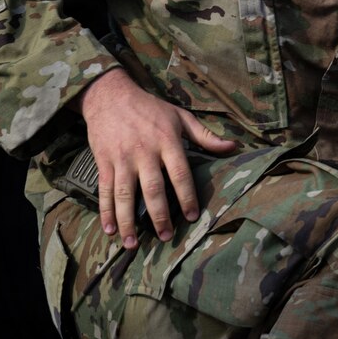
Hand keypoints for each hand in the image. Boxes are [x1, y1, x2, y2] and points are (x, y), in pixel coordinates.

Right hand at [78, 67, 236, 247]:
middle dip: (160, 216)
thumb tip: (233, 147)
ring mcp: (122, 158)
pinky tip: (109, 229)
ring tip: (133, 244)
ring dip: (128, 221)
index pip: (180, 174)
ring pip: (124, 194)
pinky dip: (106, 211)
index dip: (187, 196)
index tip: (193, 216)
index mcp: (167, 142)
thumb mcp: (180, 117)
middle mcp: (144, 152)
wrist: (109, 94)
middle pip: (153, 189)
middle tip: (166, 237)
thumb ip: (206, 136)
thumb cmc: (150, 108)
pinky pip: (105, 190)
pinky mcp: (104, 162)